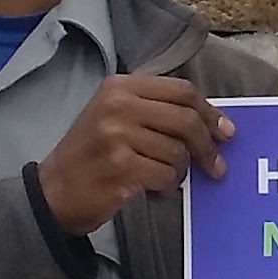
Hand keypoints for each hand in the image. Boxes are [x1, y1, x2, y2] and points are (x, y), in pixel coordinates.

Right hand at [34, 73, 235, 234]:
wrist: (52, 192)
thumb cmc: (90, 156)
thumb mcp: (114, 117)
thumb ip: (155, 111)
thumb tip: (210, 121)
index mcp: (120, 86)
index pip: (181, 91)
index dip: (209, 112)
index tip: (225, 131)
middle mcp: (118, 105)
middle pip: (186, 119)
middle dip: (207, 145)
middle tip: (216, 167)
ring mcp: (117, 135)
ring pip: (178, 151)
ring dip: (181, 172)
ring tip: (167, 179)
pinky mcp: (120, 166)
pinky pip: (165, 175)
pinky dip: (167, 187)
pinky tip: (156, 190)